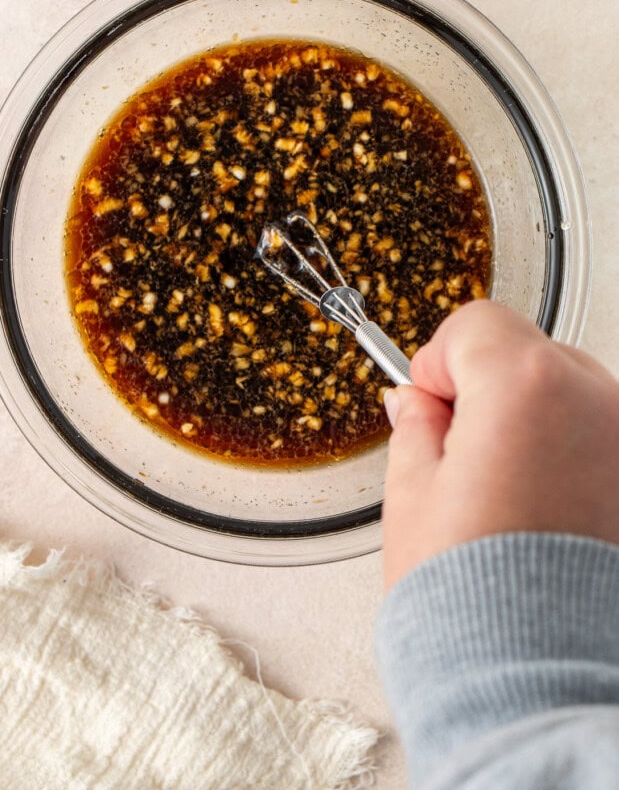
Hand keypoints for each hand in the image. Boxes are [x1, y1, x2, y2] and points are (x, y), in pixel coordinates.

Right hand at [382, 300, 618, 588]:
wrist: (536, 686)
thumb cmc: (470, 602)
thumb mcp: (412, 496)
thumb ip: (416, 428)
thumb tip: (417, 404)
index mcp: (527, 387)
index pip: (477, 325)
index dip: (439, 361)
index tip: (426, 402)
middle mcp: (597, 402)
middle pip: (529, 355)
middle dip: (488, 391)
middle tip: (459, 455)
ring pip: (570, 398)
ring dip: (534, 424)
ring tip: (506, 497)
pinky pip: (602, 444)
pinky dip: (572, 459)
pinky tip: (544, 513)